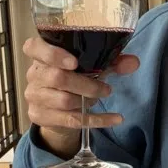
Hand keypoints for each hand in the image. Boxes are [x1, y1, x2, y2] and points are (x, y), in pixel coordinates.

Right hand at [23, 36, 139, 157]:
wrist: (59, 107)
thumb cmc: (75, 76)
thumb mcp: (93, 64)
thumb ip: (113, 61)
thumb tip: (134, 62)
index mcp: (42, 54)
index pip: (33, 47)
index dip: (52, 54)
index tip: (74, 62)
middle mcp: (34, 74)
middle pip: (57, 78)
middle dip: (87, 84)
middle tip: (106, 89)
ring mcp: (34, 96)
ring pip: (63, 100)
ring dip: (88, 101)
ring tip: (99, 98)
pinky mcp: (39, 116)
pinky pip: (70, 120)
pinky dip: (97, 120)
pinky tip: (115, 118)